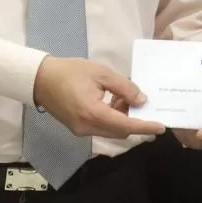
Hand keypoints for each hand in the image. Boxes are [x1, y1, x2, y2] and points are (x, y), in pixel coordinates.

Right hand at [32, 56, 165, 138]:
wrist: (40, 78)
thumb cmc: (70, 71)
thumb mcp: (101, 73)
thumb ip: (124, 87)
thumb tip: (142, 100)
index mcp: (93, 113)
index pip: (125, 125)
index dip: (145, 127)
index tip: (161, 127)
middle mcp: (87, 127)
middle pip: (120, 131)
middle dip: (134, 119)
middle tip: (142, 101)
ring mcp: (81, 131)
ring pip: (111, 130)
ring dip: (123, 118)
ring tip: (125, 97)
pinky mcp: (77, 128)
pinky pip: (101, 128)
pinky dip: (112, 118)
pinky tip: (113, 101)